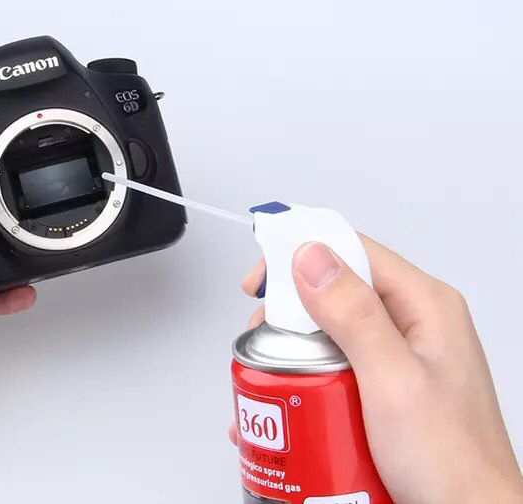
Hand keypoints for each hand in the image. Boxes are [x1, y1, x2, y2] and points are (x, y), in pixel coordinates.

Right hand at [235, 237, 522, 503]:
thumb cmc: (455, 466)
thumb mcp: (394, 382)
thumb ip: (353, 314)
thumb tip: (311, 257)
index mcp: (425, 305)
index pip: (352, 251)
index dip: (300, 254)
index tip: (262, 280)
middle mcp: (413, 324)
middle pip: (335, 289)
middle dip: (289, 310)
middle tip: (265, 334)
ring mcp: (398, 355)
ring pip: (330, 328)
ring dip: (293, 346)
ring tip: (276, 373)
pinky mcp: (383, 385)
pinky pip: (335, 362)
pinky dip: (305, 373)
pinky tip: (291, 396)